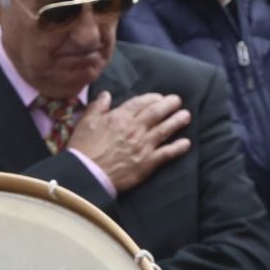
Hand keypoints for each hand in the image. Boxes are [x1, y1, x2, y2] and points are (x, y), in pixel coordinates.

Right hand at [66, 91, 192, 192]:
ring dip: (177, 121)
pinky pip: (167, 153)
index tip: (159, 97)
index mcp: (120, 117)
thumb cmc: (83, 149)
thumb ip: (97, 107)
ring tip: (186, 116)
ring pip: (165, 129)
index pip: (141, 103)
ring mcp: (143, 145)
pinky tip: (186, 143)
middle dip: (169, 104)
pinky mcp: (147, 162)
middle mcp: (135, 129)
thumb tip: (106, 94)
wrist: (86, 174)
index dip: (152, 98)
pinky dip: (178, 147)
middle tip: (177, 101)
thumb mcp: (85, 122)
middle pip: (157, 112)